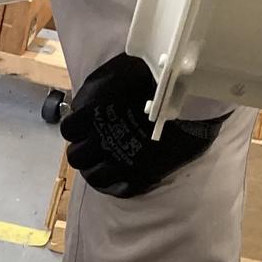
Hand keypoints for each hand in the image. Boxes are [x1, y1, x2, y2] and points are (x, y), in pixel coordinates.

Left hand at [60, 53, 230, 196]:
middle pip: (77, 156)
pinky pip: (116, 189)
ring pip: (93, 176)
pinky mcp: (140, 176)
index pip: (69, 130)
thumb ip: (91, 92)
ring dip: (96, 167)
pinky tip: (119, 173)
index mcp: (90, 115)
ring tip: (107, 158)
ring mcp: (120, 162)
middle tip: (97, 142)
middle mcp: (100, 141)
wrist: (193, 93)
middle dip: (85, 149)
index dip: (77, 128)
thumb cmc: (152, 75)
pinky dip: (114, 182)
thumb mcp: (113, 72)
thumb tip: (79, 106)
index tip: (86, 125)